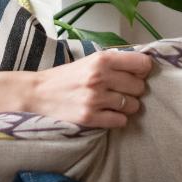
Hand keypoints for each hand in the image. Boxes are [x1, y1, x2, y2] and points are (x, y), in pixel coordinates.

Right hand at [31, 50, 152, 130]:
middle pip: (139, 87)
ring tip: (113, 102)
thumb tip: (143, 66)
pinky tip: (108, 114)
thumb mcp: (90, 60)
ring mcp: (95, 98)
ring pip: (133, 106)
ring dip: (127, 106)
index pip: (142, 64)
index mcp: (101, 59)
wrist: (38, 92)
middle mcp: (100, 77)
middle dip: (134, 90)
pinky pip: (120, 121)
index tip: (138, 74)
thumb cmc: (66, 76)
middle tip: (122, 90)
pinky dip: (118, 119)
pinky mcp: (90, 117)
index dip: (143, 70)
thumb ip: (114, 62)